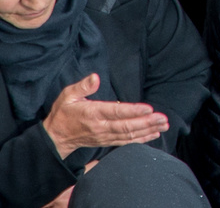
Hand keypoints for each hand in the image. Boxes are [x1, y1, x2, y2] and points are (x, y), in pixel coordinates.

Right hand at [42, 74, 168, 156]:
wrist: (55, 138)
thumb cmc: (63, 113)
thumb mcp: (67, 95)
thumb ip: (82, 86)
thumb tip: (95, 77)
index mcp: (93, 113)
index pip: (116, 112)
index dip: (133, 111)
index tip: (149, 109)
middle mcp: (101, 127)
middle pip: (126, 126)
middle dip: (146, 123)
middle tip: (163, 119)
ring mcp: (104, 136)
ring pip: (128, 135)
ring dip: (147, 131)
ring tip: (163, 126)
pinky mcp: (106, 141)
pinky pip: (125, 142)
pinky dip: (140, 139)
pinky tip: (153, 135)